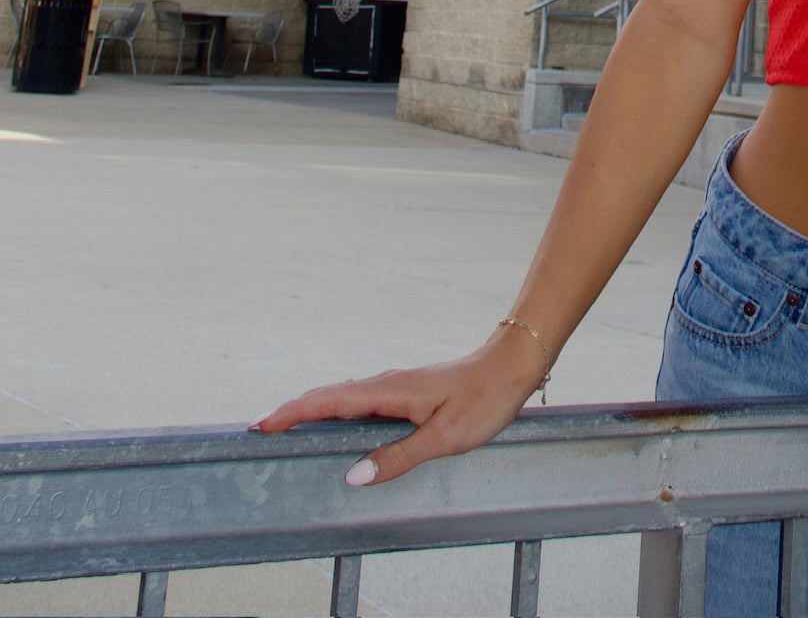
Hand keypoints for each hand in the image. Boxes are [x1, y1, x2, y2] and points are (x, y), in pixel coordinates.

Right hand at [252, 332, 540, 484]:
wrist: (512, 365)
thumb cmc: (483, 400)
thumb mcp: (443, 437)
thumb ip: (397, 457)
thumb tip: (353, 476)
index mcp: (389, 391)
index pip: (329, 401)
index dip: (293, 412)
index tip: (261, 423)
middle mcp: (386, 384)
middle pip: (328, 396)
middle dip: (292, 411)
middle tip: (260, 428)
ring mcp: (395, 386)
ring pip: (343, 397)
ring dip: (312, 409)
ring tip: (286, 427)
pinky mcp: (405, 392)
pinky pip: (359, 401)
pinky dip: (335, 409)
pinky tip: (335, 424)